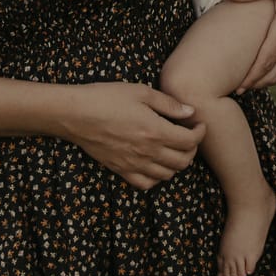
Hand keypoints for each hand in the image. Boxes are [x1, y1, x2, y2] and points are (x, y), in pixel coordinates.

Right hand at [61, 82, 206, 188]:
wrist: (76, 114)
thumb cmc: (107, 97)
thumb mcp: (141, 92)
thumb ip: (168, 104)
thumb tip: (190, 112)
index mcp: (155, 131)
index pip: (190, 141)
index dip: (200, 132)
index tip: (198, 123)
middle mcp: (148, 152)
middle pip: (183, 161)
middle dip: (192, 149)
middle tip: (188, 135)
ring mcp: (134, 164)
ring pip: (167, 175)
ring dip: (177, 163)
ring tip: (174, 148)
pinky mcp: (120, 170)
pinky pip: (146, 184)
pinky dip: (157, 177)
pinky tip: (155, 163)